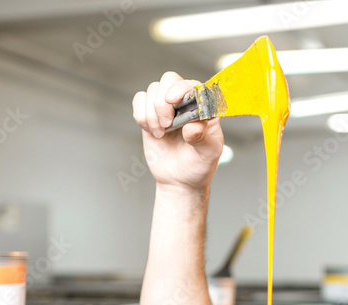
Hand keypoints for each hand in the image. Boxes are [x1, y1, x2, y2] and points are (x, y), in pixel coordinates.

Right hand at [131, 71, 224, 191]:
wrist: (179, 181)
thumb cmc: (199, 165)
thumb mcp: (208, 154)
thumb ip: (202, 138)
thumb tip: (193, 126)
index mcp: (204, 107)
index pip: (193, 84)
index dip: (181, 88)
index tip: (173, 100)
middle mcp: (185, 102)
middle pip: (169, 80)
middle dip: (162, 101)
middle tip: (167, 124)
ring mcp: (167, 107)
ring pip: (152, 90)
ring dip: (151, 112)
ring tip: (161, 133)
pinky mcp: (150, 114)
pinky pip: (139, 100)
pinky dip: (140, 114)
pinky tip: (151, 131)